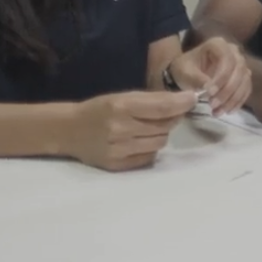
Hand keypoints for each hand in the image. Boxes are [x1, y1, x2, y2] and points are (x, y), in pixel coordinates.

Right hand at [64, 90, 197, 170]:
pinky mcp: (118, 165)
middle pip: (164, 127)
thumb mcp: (121, 97)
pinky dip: (150, 149)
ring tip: (149, 128)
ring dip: (161, 134)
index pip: (161, 107)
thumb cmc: (98, 109)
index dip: (181, 103)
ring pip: (159, 143)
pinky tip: (139, 142)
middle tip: (169, 114)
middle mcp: (121, 128)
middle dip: (172, 119)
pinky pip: (149, 158)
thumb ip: (150, 101)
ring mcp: (119, 149)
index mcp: (121, 106)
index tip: (193, 99)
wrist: (69, 130)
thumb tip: (182, 103)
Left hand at [165, 37, 251, 115]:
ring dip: (233, 99)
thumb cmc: (185, 69)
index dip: (221, 78)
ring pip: (244, 81)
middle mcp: (233, 51)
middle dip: (227, 91)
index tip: (209, 93)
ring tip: (218, 112)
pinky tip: (227, 111)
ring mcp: (240, 64)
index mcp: (218, 44)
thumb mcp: (185, 72)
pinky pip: (246, 89)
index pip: (227, 60)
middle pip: (239, 71)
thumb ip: (197, 79)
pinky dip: (238, 102)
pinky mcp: (243, 77)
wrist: (187, 73)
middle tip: (213, 105)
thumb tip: (210, 90)